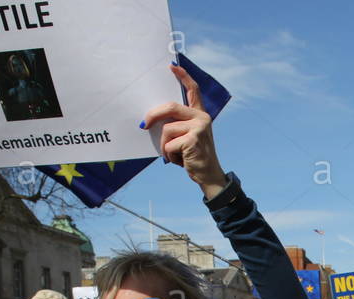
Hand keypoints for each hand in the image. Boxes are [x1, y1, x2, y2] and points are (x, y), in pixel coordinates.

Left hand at [142, 64, 225, 198]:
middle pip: (171, 107)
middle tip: (144, 125)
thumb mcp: (187, 137)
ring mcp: (199, 128)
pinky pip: (169, 143)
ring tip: (173, 154)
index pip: (193, 91)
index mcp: (200, 115)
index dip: (183, 77)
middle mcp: (201, 118)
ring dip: (164, 145)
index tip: (172, 67)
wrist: (208, 175)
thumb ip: (177, 124)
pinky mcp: (193, 139)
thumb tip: (152, 119)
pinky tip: (178, 161)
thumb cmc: (193, 156)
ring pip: (167, 129)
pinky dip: (169, 155)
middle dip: (154, 115)